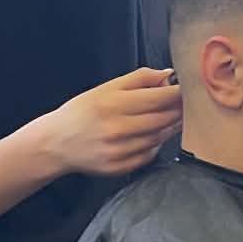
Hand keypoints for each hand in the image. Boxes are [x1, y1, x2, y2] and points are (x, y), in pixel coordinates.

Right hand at [41, 67, 182, 177]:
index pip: (158, 98)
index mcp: (113, 104)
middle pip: (162, 119)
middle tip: (186, 104)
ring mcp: (118, 150)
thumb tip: (167, 75)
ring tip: (172, 118)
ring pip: (158, 138)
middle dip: (178, 111)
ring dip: (169, 128)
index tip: (187, 89)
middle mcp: (116, 128)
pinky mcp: (118, 167)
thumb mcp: (105, 88)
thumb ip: (138, 79)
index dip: (177, 94)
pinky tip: (152, 136)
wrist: (56, 143)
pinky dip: (154, 145)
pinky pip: (148, 155)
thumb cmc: (81, 112)